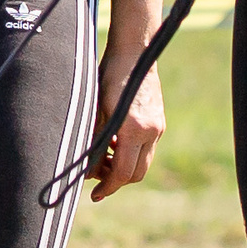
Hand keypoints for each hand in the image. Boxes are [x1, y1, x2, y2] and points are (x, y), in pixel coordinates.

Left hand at [86, 46, 163, 199]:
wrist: (134, 52)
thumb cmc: (110, 76)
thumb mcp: (97, 110)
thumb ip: (95, 142)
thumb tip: (87, 171)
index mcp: (134, 129)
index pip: (123, 173)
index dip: (108, 187)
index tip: (94, 195)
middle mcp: (151, 131)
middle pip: (136, 174)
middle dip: (116, 180)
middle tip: (96, 178)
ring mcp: (158, 127)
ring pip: (142, 162)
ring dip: (123, 166)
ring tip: (102, 158)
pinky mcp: (159, 122)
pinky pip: (146, 148)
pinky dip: (130, 153)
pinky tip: (114, 142)